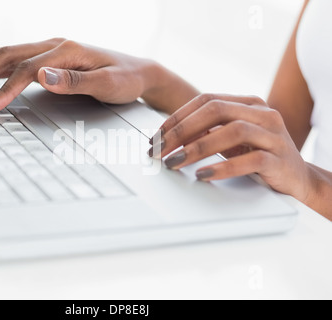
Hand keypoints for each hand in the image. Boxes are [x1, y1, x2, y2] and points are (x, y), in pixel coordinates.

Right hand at [0, 38, 158, 115]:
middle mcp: (54, 45)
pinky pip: (14, 61)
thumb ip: (73, 81)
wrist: (139, 72)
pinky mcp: (50, 58)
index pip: (24, 70)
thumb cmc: (125, 79)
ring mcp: (50, 50)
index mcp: (66, 50)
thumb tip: (41, 77)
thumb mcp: (106, 84)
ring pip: (5, 56)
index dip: (3, 91)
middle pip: (5, 57)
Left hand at [148, 93, 312, 201]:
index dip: (177, 117)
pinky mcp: (280, 159)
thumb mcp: (231, 139)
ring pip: (232, 131)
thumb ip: (206, 131)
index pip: (206, 100)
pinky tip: (203, 175)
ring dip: (197, 148)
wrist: (297, 178)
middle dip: (181, 131)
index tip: (156, 137)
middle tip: (159, 150)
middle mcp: (262, 113)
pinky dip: (222, 167)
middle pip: (215, 111)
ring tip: (175, 162)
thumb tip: (168, 136)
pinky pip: (250, 160)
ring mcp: (273, 135)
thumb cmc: (258, 155)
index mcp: (248, 103)